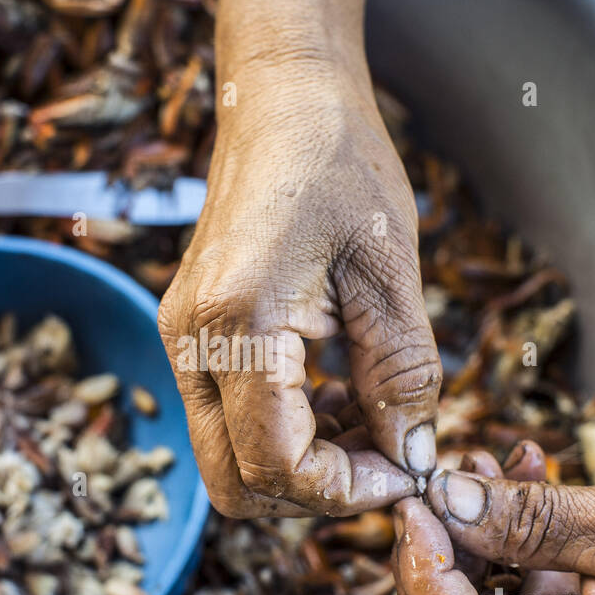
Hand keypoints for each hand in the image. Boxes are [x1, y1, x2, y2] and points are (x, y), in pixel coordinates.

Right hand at [158, 75, 439, 516]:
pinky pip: (229, 423)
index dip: (347, 490)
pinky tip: (337, 396)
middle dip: (317, 494)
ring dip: (302, 468)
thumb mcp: (390, 270)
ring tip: (370, 422)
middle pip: (235, 484)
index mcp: (238, 323)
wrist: (281, 100)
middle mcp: (191, 344)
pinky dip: (285, 436)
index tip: (406, 472)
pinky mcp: (193, 339)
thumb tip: (412, 459)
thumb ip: (402, 375)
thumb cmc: (339, 165)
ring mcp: (183, 343)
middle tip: (387, 459)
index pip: (276, 463)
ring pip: (228, 462)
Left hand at [391, 452, 594, 594]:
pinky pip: (510, 588)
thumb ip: (529, 518)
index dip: (424, 577)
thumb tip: (445, 502)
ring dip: (466, 536)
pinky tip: (510, 476)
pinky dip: (500, 535)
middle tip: (432, 486)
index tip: (414, 508)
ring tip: (479, 464)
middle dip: (435, 557)